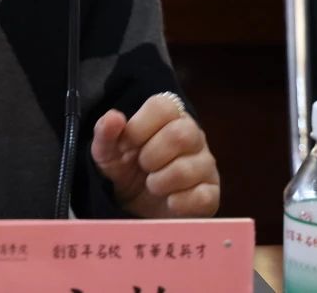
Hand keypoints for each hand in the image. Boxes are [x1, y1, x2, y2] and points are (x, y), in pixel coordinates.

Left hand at [90, 92, 219, 218]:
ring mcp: (205, 165)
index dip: (140, 126)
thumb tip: (114, 117)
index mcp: (169, 118)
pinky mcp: (212, 194)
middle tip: (142, 166)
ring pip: (187, 169)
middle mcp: (193, 136)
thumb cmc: (125, 171)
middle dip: (151, 156)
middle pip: (181, 135)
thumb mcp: (107, 153)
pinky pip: (202, 197)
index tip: (126, 144)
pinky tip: (169, 201)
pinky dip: (178, 203)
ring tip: (152, 185)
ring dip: (160, 182)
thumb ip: (105, 133)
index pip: (164, 106)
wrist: (137, 210)